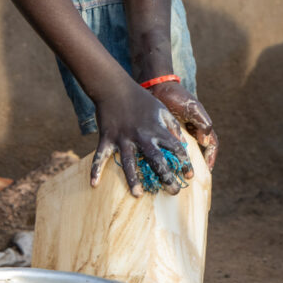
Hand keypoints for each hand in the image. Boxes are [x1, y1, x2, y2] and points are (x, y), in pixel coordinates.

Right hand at [91, 78, 191, 196]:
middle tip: (173, 192)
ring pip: (128, 163)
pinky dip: (95, 170)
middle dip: (166, 178)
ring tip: (138, 195)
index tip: (189, 176)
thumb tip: (180, 143)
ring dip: (133, 179)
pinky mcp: (106, 138)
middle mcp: (141, 136)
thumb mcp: (161, 109)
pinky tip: (93, 184)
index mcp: (156, 129)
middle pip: (156, 161)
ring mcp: (122, 138)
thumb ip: (172, 126)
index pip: (175, 148)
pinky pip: (100, 157)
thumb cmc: (140, 98)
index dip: (184, 163)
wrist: (114, 87)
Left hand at [147, 81, 217, 170]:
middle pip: (200, 151)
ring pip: (187, 152)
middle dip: (199, 164)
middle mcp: (193, 130)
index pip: (212, 144)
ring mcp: (181, 132)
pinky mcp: (168, 133)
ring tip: (181, 174)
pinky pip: (173, 149)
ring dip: (186, 163)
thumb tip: (206, 141)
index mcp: (202, 125)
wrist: (157, 87)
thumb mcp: (192, 108)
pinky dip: (172, 158)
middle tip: (194, 177)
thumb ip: (203, 122)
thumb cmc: (176, 96)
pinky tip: (167, 166)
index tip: (207, 170)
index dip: (211, 157)